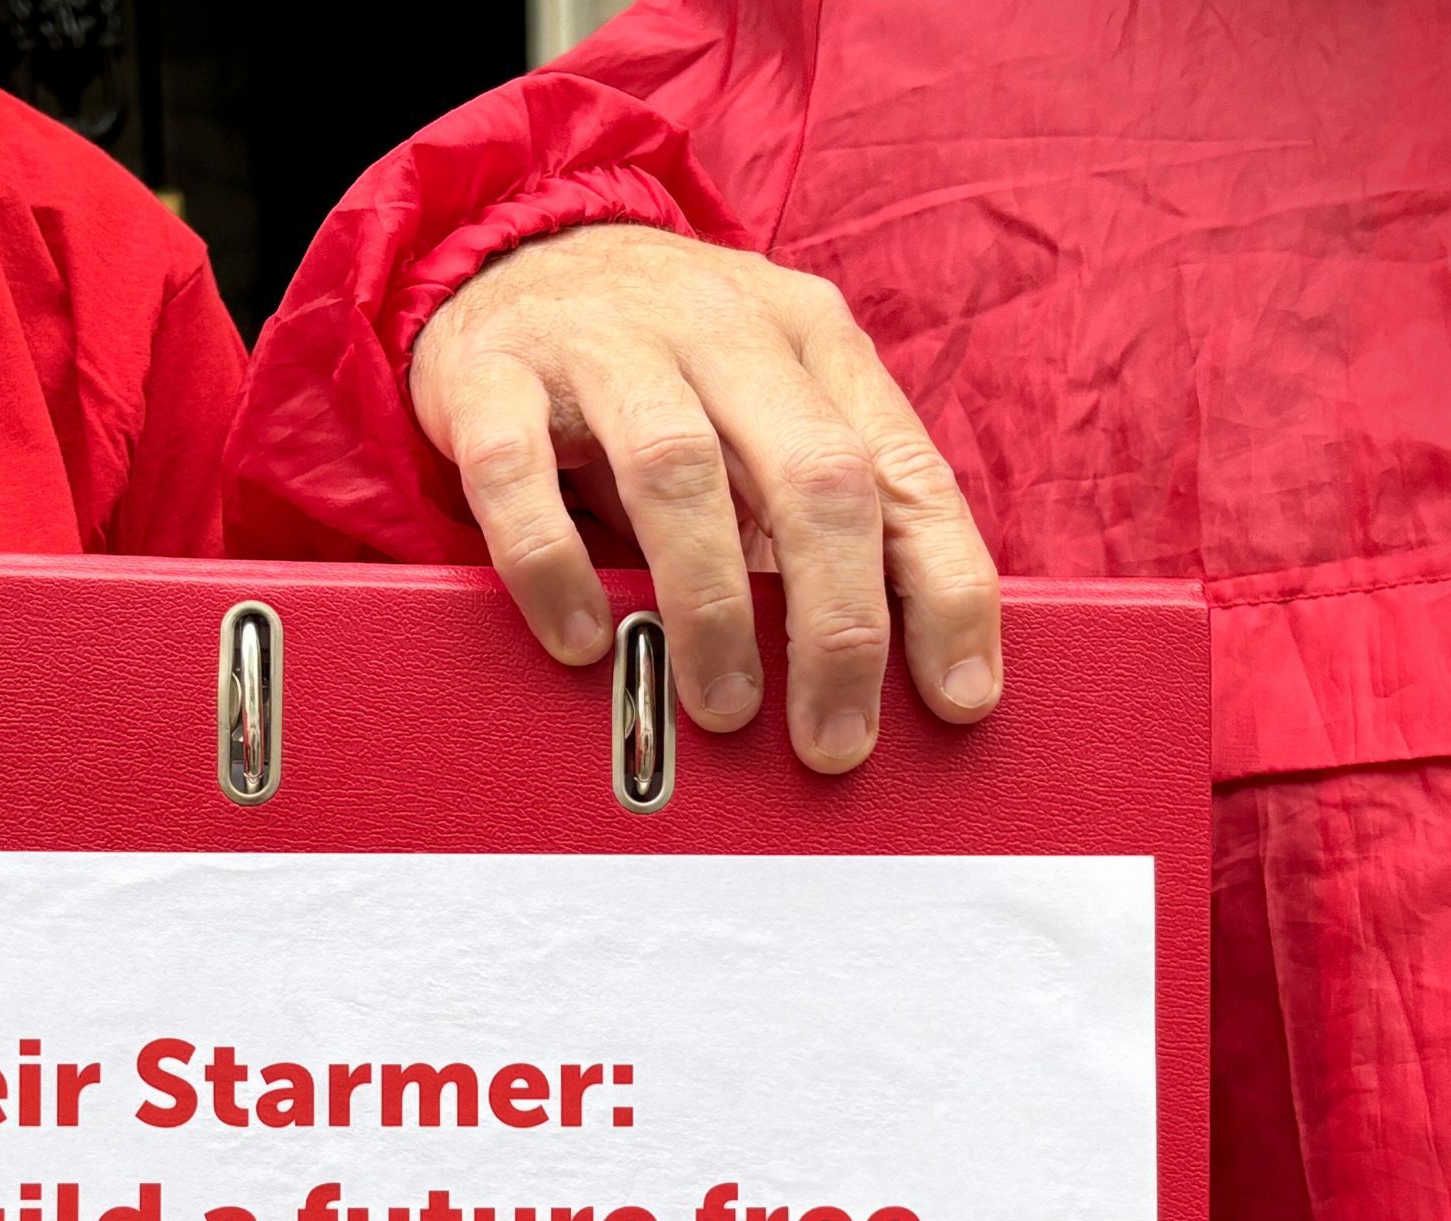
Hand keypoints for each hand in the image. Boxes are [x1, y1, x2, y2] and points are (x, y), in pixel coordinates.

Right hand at [409, 222, 1001, 773]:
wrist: (512, 253)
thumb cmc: (661, 363)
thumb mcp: (764, 402)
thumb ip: (813, 503)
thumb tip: (872, 666)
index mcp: (812, 338)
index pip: (904, 468)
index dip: (945, 586)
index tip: (958, 694)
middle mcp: (721, 329)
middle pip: (812, 473)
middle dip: (838, 623)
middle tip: (834, 737)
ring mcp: (603, 344)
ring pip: (677, 470)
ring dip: (710, 608)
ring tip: (723, 708)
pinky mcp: (492, 375)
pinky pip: (520, 475)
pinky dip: (554, 568)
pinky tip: (582, 642)